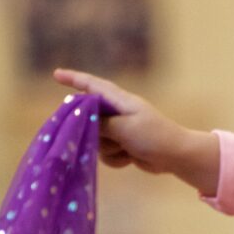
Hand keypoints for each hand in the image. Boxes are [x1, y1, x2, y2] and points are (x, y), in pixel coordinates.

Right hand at [52, 68, 220, 194]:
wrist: (177, 157)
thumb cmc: (154, 136)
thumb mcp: (124, 127)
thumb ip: (100, 123)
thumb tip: (84, 122)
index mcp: (120, 101)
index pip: (93, 86)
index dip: (74, 79)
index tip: (56, 74)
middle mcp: (118, 114)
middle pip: (88, 118)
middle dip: (92, 131)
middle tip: (109, 137)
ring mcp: (120, 131)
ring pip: (95, 140)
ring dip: (108, 148)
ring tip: (126, 148)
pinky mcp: (123, 147)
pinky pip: (106, 154)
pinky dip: (115, 158)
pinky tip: (129, 159)